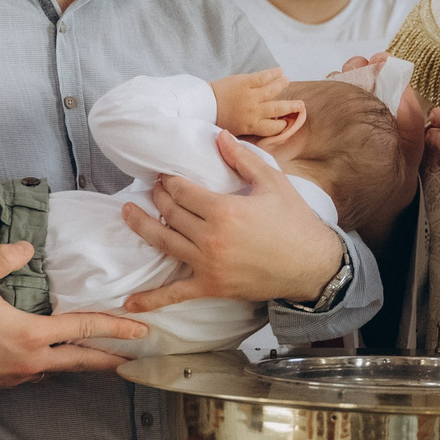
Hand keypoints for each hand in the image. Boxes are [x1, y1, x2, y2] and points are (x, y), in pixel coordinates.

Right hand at [0, 242, 150, 390]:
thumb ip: (3, 258)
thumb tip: (25, 247)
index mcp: (31, 336)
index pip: (83, 329)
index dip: (115, 329)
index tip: (140, 331)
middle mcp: (31, 361)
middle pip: (81, 361)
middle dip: (110, 358)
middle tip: (134, 357)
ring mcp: (17, 376)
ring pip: (60, 370)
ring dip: (82, 363)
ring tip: (100, 357)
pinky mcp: (4, 383)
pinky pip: (38, 373)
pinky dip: (54, 366)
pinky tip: (54, 358)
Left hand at [120, 132, 343, 309]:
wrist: (312, 264)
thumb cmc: (295, 222)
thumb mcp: (272, 182)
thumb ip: (242, 159)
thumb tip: (218, 136)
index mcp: (224, 210)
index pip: (182, 191)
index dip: (169, 180)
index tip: (164, 175)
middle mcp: (211, 238)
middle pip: (170, 213)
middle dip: (157, 197)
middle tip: (152, 188)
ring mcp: (208, 265)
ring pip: (164, 243)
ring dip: (141, 226)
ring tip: (127, 213)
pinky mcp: (212, 286)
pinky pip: (175, 293)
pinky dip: (151, 299)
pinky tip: (130, 303)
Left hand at [211, 68, 295, 138]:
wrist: (202, 104)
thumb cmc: (215, 119)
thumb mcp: (233, 131)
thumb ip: (248, 130)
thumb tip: (261, 131)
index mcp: (251, 125)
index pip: (273, 127)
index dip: (283, 125)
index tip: (287, 122)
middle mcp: (255, 111)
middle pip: (278, 109)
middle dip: (291, 107)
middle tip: (300, 105)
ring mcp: (251, 95)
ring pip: (273, 90)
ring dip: (282, 85)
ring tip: (287, 81)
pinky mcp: (246, 81)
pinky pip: (264, 76)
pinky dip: (273, 73)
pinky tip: (280, 70)